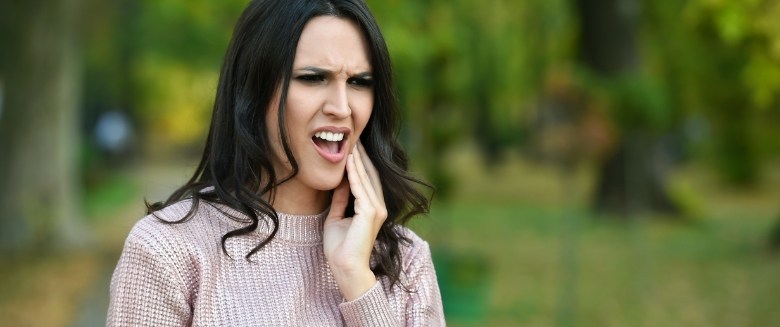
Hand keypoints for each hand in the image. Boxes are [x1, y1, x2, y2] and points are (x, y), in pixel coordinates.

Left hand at [323, 142, 387, 299]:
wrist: (345, 267)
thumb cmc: (340, 248)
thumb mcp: (337, 218)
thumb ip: (340, 201)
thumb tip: (339, 184)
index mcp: (372, 209)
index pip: (367, 180)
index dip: (359, 164)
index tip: (351, 148)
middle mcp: (378, 207)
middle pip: (370, 175)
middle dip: (361, 157)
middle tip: (354, 138)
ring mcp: (376, 209)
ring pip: (366, 179)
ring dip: (358, 160)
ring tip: (351, 144)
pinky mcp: (370, 212)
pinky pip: (360, 187)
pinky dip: (354, 173)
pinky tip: (348, 161)